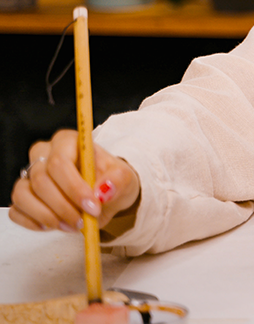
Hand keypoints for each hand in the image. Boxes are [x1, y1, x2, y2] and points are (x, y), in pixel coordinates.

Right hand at [9, 129, 139, 233]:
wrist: (105, 195)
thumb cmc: (111, 180)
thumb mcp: (124, 177)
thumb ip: (117, 180)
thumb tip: (103, 191)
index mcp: (68, 141)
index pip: (60, 163)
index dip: (74, 188)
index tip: (92, 206)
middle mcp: (44, 154)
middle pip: (41, 180)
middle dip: (63, 206)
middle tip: (83, 221)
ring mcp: (30, 175)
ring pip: (23, 195)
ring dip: (48, 216)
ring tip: (72, 225)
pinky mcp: (23, 197)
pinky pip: (16, 210)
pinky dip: (33, 222)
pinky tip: (53, 225)